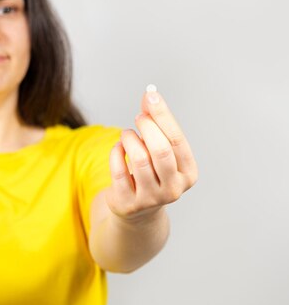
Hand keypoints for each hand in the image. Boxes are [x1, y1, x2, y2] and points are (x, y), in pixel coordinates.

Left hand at [106, 86, 197, 221]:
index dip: (163, 115)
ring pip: (139, 159)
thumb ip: (157, 123)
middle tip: (138, 117)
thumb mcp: (159, 149)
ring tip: (127, 135)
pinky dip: (116, 152)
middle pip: (161, 150)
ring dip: (129, 139)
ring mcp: (151, 199)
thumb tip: (150, 93)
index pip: (177, 140)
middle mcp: (174, 189)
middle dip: (147, 127)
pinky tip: (118, 148)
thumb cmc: (152, 171)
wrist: (137, 211)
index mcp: (188, 173)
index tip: (150, 96)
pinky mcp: (128, 203)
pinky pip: (118, 169)